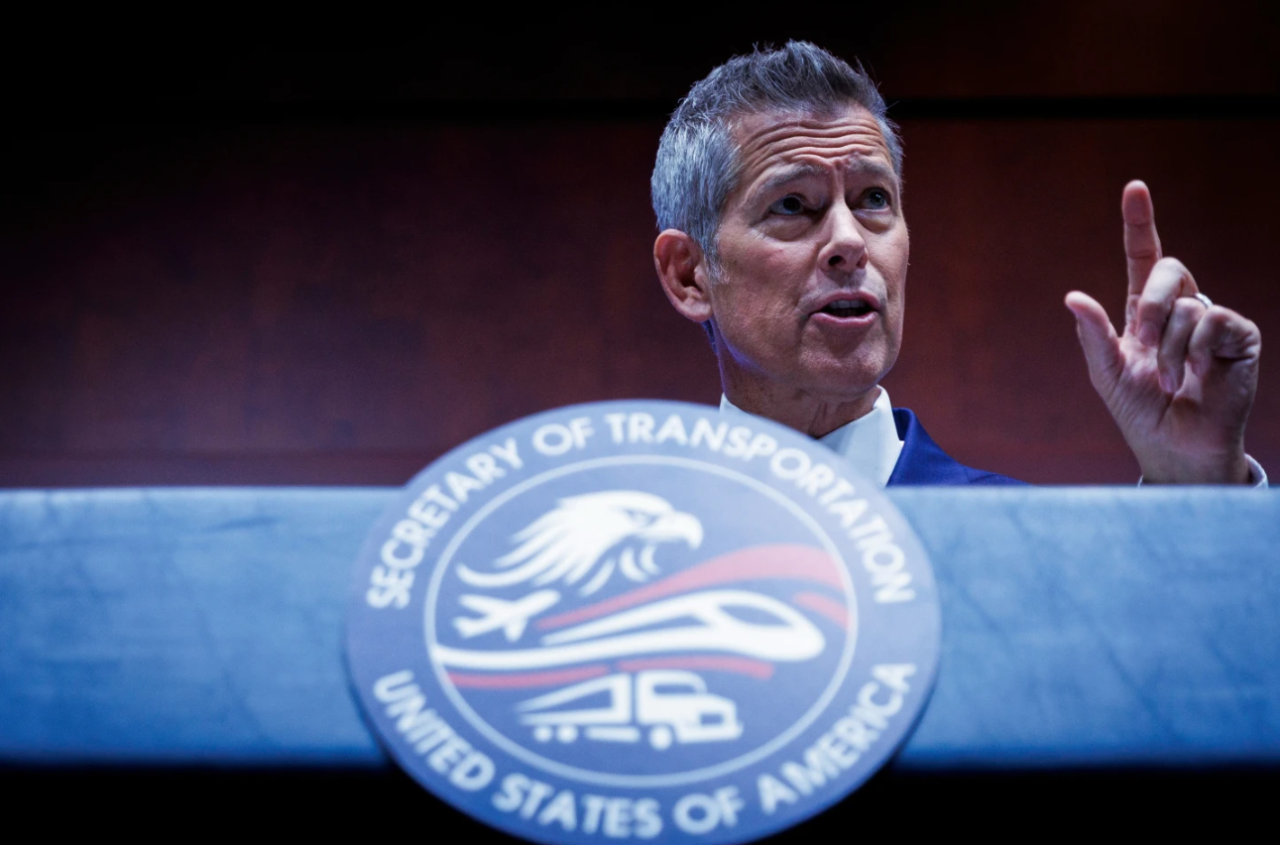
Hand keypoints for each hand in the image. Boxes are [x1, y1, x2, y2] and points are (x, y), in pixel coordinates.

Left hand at [1064, 181, 1260, 483]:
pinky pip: (1214, 318)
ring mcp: (1211, 319)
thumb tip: (1072, 296)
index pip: (1143, 257)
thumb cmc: (1140, 411)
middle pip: (1168, 269)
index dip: (1139, 222)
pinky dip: (1195, 349)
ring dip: (1170, 347)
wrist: (1175, 447)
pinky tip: (1195, 375)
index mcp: (1144, 311)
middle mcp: (1180, 308)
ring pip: (1187, 302)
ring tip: (1170, 382)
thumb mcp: (1108, 372)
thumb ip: (1093, 334)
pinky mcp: (1238, 335)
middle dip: (1150, 305)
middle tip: (1144, 344)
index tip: (1134, 187)